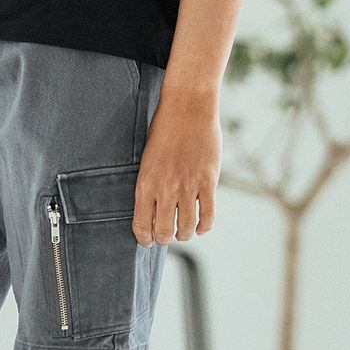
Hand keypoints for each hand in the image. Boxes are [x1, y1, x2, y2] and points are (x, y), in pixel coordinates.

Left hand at [133, 86, 219, 243]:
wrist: (187, 108)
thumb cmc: (164, 130)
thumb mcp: (148, 159)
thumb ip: (150, 185)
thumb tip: (153, 211)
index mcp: (145, 184)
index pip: (141, 225)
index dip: (145, 238)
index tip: (148, 240)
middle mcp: (165, 189)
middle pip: (165, 232)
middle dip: (165, 239)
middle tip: (167, 235)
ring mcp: (188, 187)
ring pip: (187, 228)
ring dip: (185, 234)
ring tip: (184, 231)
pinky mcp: (208, 182)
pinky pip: (208, 215)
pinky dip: (205, 227)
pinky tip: (202, 226)